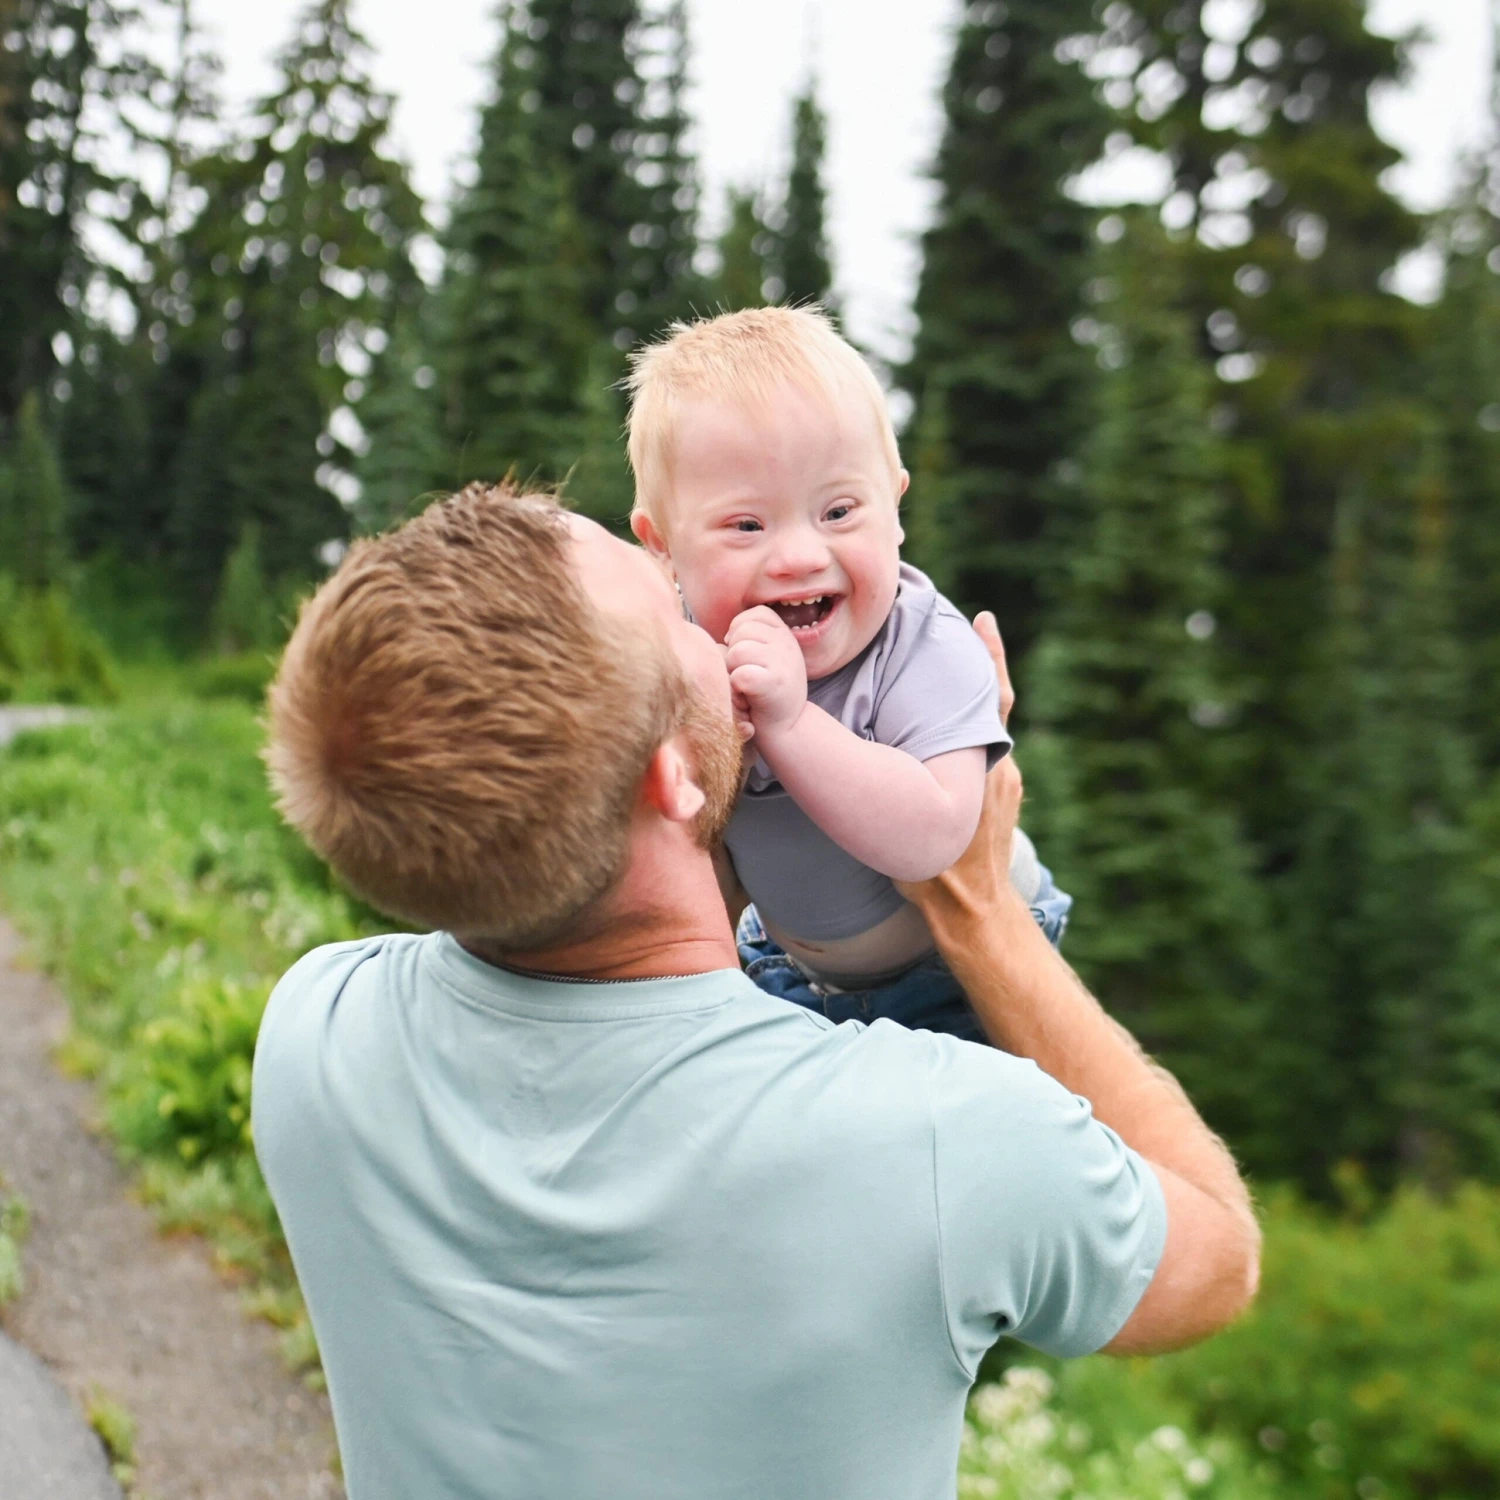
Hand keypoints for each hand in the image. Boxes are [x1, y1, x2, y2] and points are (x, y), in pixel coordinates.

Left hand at [725, 606, 807, 741]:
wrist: (789, 729)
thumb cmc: (769, 693)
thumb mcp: (769, 658)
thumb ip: (753, 638)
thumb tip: (727, 635)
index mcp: (786, 635)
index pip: (755, 615)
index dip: (740, 631)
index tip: (746, 656)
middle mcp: (788, 644)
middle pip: (741, 631)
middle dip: (734, 653)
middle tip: (747, 675)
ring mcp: (783, 663)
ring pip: (737, 652)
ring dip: (733, 672)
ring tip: (747, 687)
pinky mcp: (773, 683)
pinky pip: (738, 675)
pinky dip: (737, 689)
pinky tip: (748, 698)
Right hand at [896, 609, 1020, 914]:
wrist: (975, 916)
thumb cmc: (937, 877)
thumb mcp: (908, 823)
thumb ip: (888, 789)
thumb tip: (845, 762)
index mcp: (984, 766)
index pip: (993, 699)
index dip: (991, 659)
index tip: (985, 620)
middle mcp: (1000, 769)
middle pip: (990, 708)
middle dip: (978, 673)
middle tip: (967, 630)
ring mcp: (1005, 787)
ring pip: (986, 734)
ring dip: (968, 710)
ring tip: (946, 677)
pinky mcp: (1002, 804)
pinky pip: (986, 758)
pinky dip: (968, 742)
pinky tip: (945, 737)